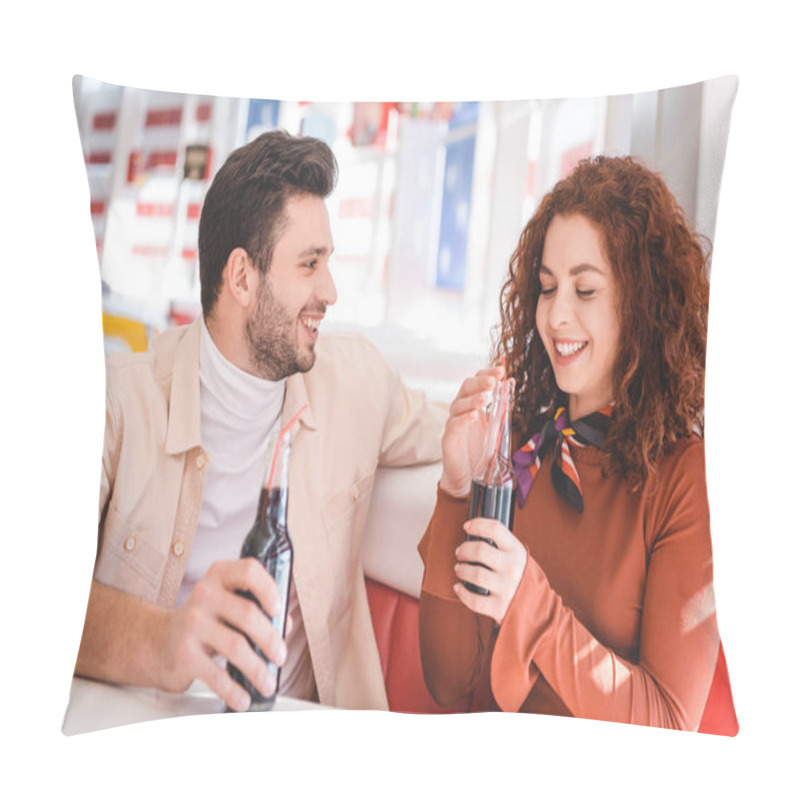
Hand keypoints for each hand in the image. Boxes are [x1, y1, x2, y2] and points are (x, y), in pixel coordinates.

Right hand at [158, 558, 286, 711]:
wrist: (158, 641)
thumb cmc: (203, 620)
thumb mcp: (226, 604)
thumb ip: (256, 607)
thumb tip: (284, 625)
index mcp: (219, 576)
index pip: (249, 571)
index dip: (268, 588)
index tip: (278, 609)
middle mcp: (204, 594)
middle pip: (248, 614)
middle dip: (270, 639)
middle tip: (280, 656)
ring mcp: (192, 623)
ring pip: (236, 646)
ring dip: (258, 669)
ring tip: (268, 682)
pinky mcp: (184, 653)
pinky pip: (216, 674)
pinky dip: (234, 690)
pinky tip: (243, 697)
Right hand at [440, 365, 504, 496]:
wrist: (467, 475)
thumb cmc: (479, 449)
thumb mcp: (494, 425)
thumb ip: (501, 406)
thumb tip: (510, 382)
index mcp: (471, 404)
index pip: (476, 382)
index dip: (487, 374)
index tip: (501, 370)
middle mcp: (460, 410)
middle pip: (465, 388)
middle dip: (480, 383)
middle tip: (493, 381)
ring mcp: (453, 423)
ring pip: (459, 405)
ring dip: (473, 399)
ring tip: (486, 398)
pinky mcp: (449, 438)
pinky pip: (454, 425)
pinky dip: (464, 419)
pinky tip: (474, 416)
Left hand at [452, 517, 526, 625]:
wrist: (540, 607)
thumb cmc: (524, 578)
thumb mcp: (520, 556)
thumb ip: (503, 546)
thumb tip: (476, 534)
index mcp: (516, 551)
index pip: (494, 529)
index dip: (477, 524)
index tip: (467, 527)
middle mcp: (511, 568)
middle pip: (479, 551)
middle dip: (464, 550)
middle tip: (460, 552)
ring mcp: (505, 588)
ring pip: (474, 574)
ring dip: (461, 570)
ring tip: (459, 569)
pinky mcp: (498, 607)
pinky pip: (474, 599)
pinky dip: (462, 593)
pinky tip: (458, 587)